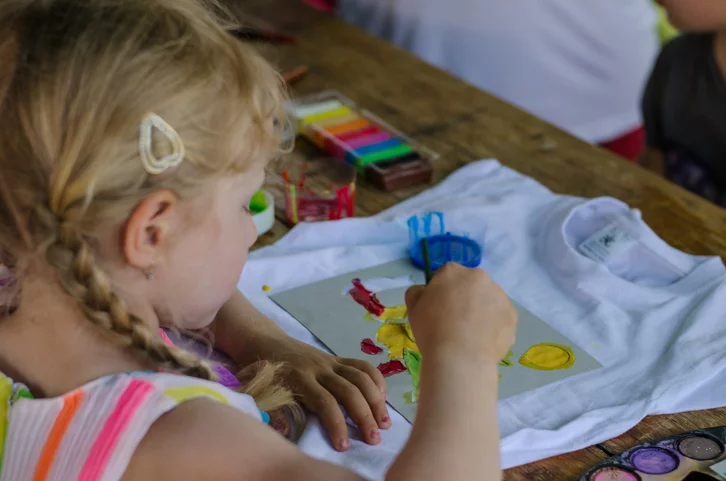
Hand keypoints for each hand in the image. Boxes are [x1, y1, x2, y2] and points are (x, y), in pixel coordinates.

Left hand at [251, 335, 389, 450]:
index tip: (343, 446)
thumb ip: (284, 409)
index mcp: (299, 379)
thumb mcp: (268, 392)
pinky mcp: (337, 358)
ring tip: (384, 422)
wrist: (265, 342)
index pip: (324, 403)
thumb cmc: (265, 374)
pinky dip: (376, 380)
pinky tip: (382, 397)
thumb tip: (298, 435)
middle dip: (364, 417)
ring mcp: (330, 362)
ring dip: (376, 401)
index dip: (337, 425)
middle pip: (349, 392)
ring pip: (360, 378)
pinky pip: (362, 366)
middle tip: (374, 439)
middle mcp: (318, 369)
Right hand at [405, 263, 516, 363]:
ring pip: (488, 300)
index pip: (446, 275)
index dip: (441, 292)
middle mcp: (479, 277)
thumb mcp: (412, 308)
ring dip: (481, 311)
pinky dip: (493, 326)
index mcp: (453, 271)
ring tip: (470, 335)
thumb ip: (417, 292)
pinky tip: (482, 342)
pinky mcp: (512, 315)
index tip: (438, 309)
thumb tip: (426, 290)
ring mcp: (499, 295)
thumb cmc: (432, 330)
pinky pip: (500, 318)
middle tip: (455, 322)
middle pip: (470, 285)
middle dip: (464, 298)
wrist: (460, 358)